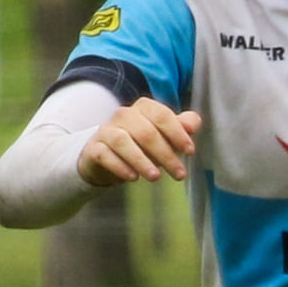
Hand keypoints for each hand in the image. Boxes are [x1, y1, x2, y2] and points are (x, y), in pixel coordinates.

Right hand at [78, 99, 199, 186]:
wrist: (107, 157)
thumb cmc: (143, 145)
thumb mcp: (165, 136)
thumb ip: (180, 127)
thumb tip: (193, 124)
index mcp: (144, 109)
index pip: (162, 115)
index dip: (177, 133)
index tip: (190, 152)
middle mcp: (124, 115)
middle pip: (146, 131)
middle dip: (165, 154)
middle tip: (179, 174)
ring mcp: (106, 130)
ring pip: (122, 141)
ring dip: (141, 160)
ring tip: (155, 177)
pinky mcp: (94, 148)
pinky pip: (104, 154)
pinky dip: (119, 166)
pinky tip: (133, 177)